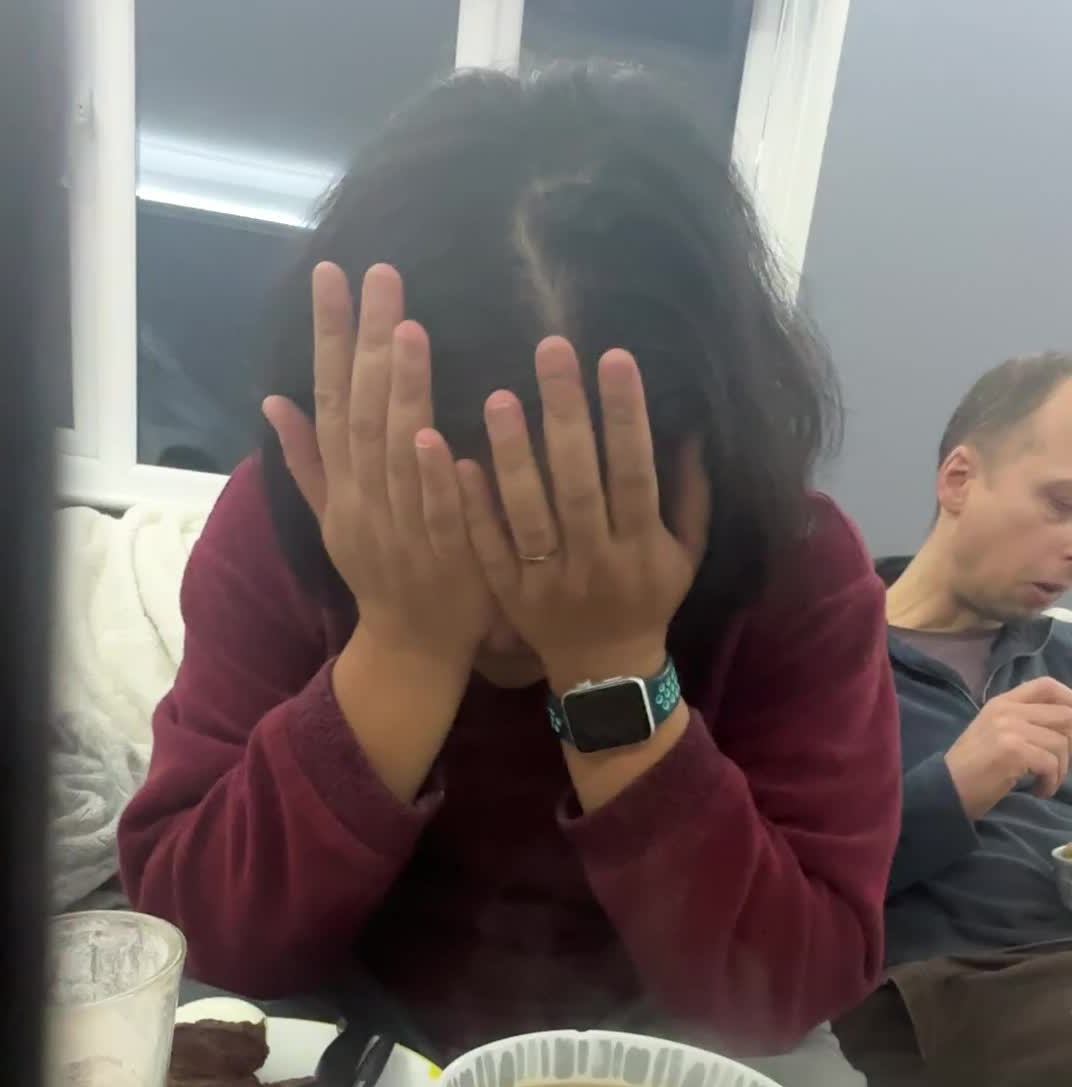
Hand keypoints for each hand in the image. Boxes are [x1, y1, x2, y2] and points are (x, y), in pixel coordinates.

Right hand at [263, 262, 492, 670]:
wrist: (409, 649)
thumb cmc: (380, 576)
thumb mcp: (335, 517)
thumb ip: (307, 459)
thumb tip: (271, 401)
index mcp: (342, 484)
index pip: (330, 394)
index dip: (330, 334)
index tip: (332, 273)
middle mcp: (364, 499)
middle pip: (363, 409)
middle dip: (369, 340)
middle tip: (382, 274)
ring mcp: (401, 528)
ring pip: (397, 454)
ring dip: (401, 394)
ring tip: (409, 330)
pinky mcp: (441, 557)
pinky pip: (433, 513)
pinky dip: (431, 477)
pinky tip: (432, 434)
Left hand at [454, 337, 707, 688]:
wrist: (605, 672)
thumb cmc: (649, 600)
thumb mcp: (686, 554)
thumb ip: (691, 494)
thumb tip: (694, 426)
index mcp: (642, 547)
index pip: (634, 471)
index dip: (626, 416)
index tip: (614, 356)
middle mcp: (597, 563)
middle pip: (579, 483)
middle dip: (566, 414)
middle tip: (550, 348)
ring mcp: (551, 582)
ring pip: (530, 514)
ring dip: (513, 455)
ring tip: (498, 395)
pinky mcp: (513, 596)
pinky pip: (491, 550)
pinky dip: (476, 508)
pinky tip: (456, 460)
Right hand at [945, 678, 1071, 816]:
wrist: (943, 791)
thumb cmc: (969, 770)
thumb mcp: (994, 735)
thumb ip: (1023, 724)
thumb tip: (1066, 727)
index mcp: (1002, 703)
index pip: (1046, 686)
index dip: (1070, 699)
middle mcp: (1007, 710)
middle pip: (1065, 714)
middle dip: (1071, 743)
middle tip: (1060, 764)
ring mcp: (1009, 729)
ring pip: (1061, 743)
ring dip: (1061, 769)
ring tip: (1046, 783)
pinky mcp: (1013, 751)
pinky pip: (1051, 763)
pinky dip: (1051, 782)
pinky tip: (1040, 791)